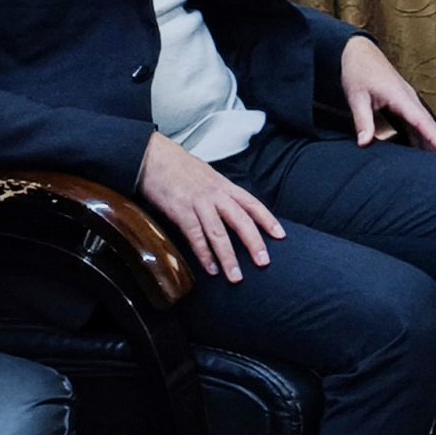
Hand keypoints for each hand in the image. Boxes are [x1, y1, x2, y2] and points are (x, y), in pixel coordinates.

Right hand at [140, 132, 284, 282]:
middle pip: (241, 221)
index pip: (253, 204)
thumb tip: (233, 210)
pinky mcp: (180, 211)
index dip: (268, 220)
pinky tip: (210, 268)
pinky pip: (195, 236)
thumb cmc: (181, 169)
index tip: (281, 235)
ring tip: (235, 276)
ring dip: (228, 257)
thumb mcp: (209, 177)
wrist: (154, 157)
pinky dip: (203, 253)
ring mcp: (199, 203)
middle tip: (264, 262)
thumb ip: (222, 193)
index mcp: (226, 187)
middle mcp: (216, 195)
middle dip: (254, 243)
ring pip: (219, 233)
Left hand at [340, 37, 435, 157]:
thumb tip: (364, 144)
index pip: (423, 123)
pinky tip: (421, 146)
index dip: (435, 140)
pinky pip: (416, 121)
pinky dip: (421, 134)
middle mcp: (409, 99)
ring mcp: (407, 100)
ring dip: (432, 140)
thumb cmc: (358, 72)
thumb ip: (363, 121)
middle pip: (429, 125)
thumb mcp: (357, 97)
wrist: (358, 52)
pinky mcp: (402, 101)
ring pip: (424, 123)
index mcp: (401, 98)